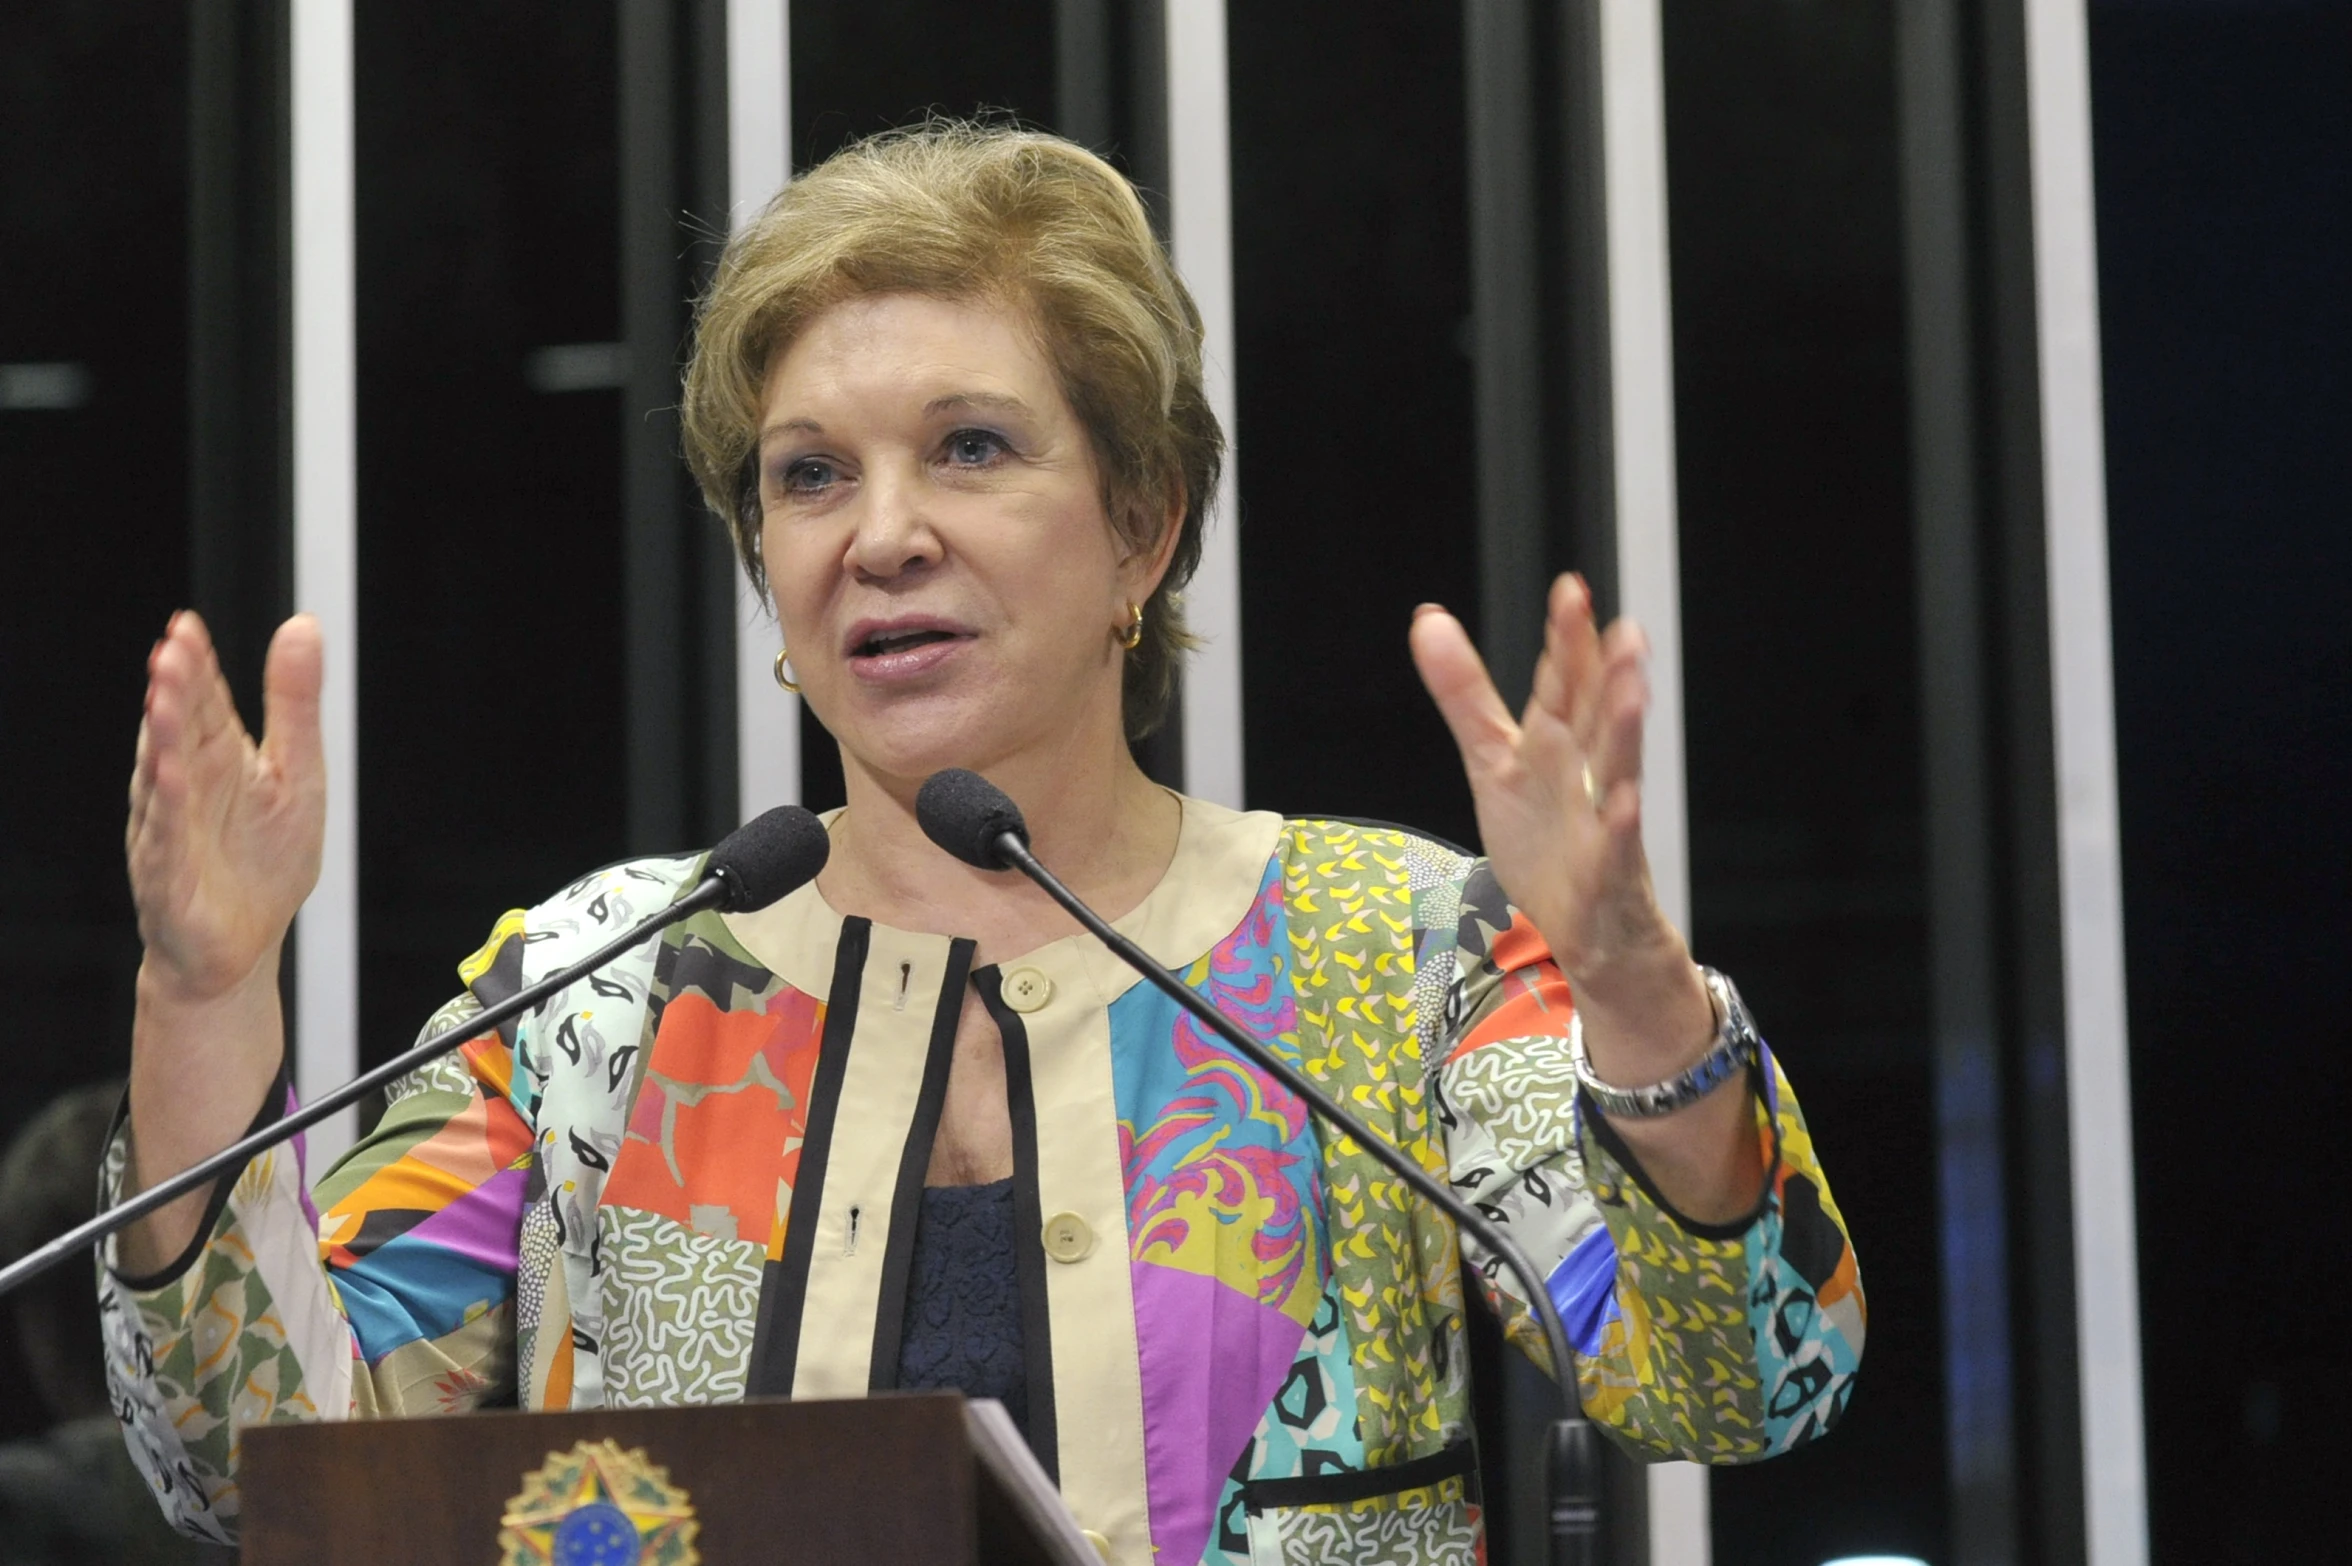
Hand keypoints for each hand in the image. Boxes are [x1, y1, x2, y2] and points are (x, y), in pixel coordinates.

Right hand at [127, 612, 325, 1002]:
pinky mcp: (171, 877)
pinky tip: (170, 776)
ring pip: (164, 778)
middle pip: (179, 732)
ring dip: (162, 739)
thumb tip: (303, 628)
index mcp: (218, 758)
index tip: (187, 627)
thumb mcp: (296, 774)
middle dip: (175, 691)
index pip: (205, 703)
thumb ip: (294, 706)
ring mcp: (172, 830)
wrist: (241, 947)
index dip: (196, 666)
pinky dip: (169, 809)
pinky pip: (168, 839)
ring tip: (163, 700)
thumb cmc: (266, 862)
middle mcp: (186, 787)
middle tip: (172, 650)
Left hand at [1412, 577, 1757, 1219]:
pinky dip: (1616, 828)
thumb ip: (1464, 693)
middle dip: (1608, 675)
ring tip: (1632, 691)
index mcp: (1559, 746)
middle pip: (1597, 719)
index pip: (1564, 686)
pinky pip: (1615, 852)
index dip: (1567, 642)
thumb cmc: (1547, 841)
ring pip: (1618, 774)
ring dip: (1625, 734)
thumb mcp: (1493, 762)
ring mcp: (1602, 827)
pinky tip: (1620, 803)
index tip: (1571, 591)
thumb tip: (1428, 618)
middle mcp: (1587, 777)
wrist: (1588, 935)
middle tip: (1620, 628)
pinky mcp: (1607, 880)